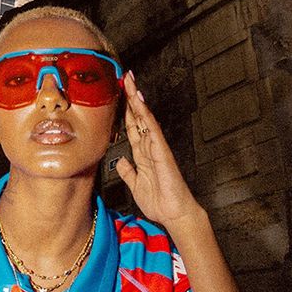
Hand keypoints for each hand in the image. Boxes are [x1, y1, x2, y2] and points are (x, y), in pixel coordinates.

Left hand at [115, 71, 199, 229]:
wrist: (174, 214)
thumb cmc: (160, 201)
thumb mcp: (135, 185)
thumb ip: (128, 172)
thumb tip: (120, 162)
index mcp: (143, 154)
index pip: (132, 127)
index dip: (124, 111)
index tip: (117, 96)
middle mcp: (150, 147)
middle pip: (138, 118)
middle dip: (130, 98)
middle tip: (124, 78)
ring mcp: (156, 148)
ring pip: (145, 118)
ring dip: (136, 100)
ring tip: (130, 82)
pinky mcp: (162, 152)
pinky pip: (152, 130)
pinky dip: (146, 115)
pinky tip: (140, 102)